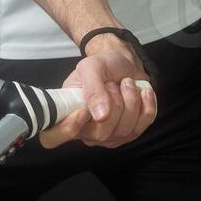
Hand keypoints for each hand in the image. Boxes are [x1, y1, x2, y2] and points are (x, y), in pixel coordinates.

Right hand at [39, 34, 157, 149]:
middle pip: (101, 133)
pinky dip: (147, 105)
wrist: (125, 63)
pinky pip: (142, 126)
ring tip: (125, 83)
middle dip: (113, 103)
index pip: (54, 137)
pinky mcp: (131, 133)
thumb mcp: (91, 66)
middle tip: (112, 84)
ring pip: (124, 130)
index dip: (67, 130)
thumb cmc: (103, 66)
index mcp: (67, 115)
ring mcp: (110, 136)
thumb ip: (92, 88)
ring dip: (130, 99)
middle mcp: (86, 131)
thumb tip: (100, 116)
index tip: (83, 111)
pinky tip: (143, 92)